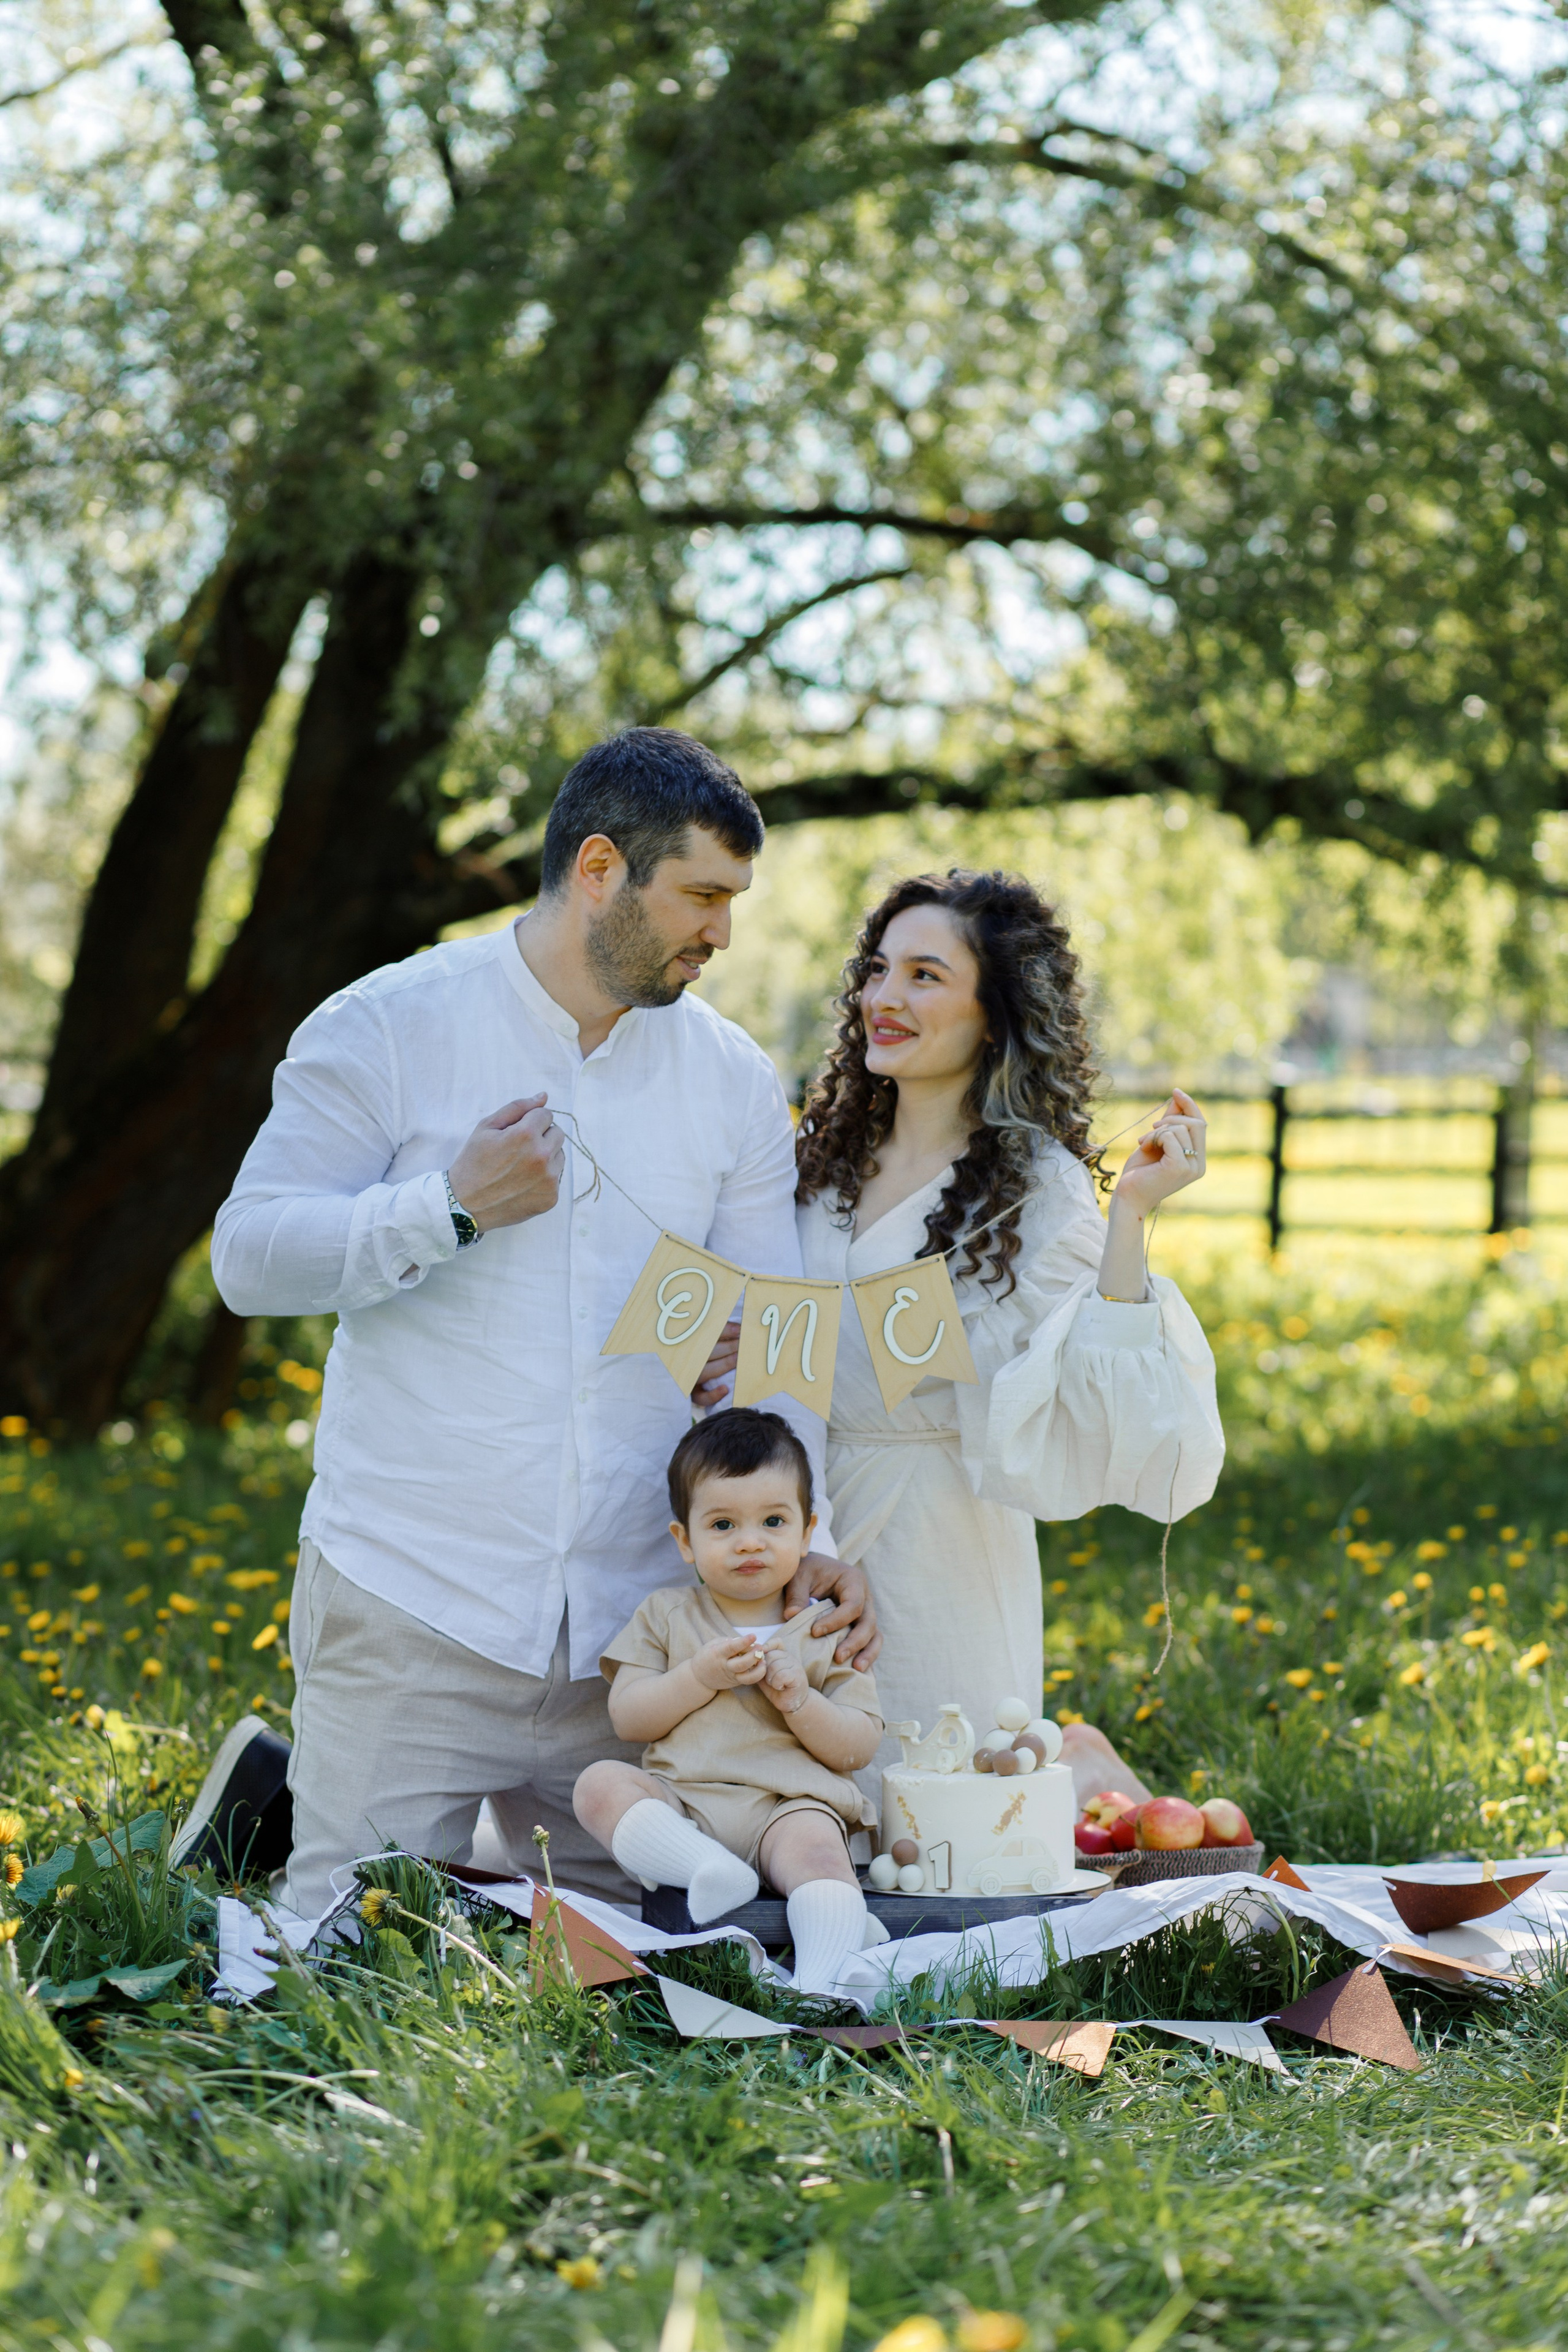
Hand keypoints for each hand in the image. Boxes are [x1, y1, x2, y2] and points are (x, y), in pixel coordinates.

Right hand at [447, 1094, 564, 1232]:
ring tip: (520, 1167)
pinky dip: (543, 1178)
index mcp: (525, 1134)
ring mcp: (548, 1179)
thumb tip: (544, 1096)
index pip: (546, 1114)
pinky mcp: (551, 1197)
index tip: (515, 1133)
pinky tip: (523, 1183)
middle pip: (557, 1133)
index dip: (530, 1121)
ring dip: (545, 1156)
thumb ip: (517, 1108)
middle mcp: (541, 1156)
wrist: (465, 1205)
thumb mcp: (486, 1127)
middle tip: (518, 1150)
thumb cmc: (473, 1163)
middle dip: (541, 1136)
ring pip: (559, 1155)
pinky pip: (556, 1177)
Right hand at [690, 1634, 769, 1692]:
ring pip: (746, 1677)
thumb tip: (745, 1641)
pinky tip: (762, 1665)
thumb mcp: (713, 1644)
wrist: (699, 1678)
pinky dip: (758, 1674)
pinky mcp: (736, 1683)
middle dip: (753, 1656)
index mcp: (717, 1654)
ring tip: (763, 1659)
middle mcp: (724, 1667)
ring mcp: (731, 1676)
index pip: (731, 1648)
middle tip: (760, 1647)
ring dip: (758, 1668)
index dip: (743, 1642)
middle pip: (741, 1664)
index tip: (753, 1635)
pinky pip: (748, 1681)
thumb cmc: (707, 1656)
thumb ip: (727, 1641)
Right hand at [691, 1315, 739, 1409]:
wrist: (669, 1376)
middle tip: (744, 1343)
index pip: (706, 1335)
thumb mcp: (701, 1341)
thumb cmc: (695, 1353)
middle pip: (707, 1352)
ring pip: (705, 1372)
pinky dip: (712, 1395)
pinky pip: (701, 1398)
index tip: (740, 1330)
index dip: (724, 1331)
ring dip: (723, 1364)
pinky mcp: (692, 1395)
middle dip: (728, 1347)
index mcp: (687, 1345)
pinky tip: (725, 1389)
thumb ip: (715, 1333)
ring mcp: (689, 1379)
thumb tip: (737, 1327)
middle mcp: (686, 1361)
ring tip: (739, 1358)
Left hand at [756, 1640, 808, 1715]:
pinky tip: (781, 1687)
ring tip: (776, 1684)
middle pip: (771, 1656)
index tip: (762, 1661)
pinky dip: (777, 1684)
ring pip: (775, 1666)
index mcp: (784, 1655)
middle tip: (770, 1680)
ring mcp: (796, 1666)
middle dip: (765, 1670)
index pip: (776, 1642)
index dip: (767, 1647)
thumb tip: (749, 1656)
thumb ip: (760, 1665)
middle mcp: (791, 1657)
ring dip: (771, 1679)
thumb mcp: (766, 1674)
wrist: (793, 1703)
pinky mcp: (798, 1676)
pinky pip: (781, 1675)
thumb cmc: (777, 1688)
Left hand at [781, 1551, 879, 1668]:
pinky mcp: (860, 1624)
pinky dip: (865, 1654)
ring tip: (856, 1669)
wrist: (813, 1569)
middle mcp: (865, 1596)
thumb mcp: (799, 1576)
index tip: (815, 1632)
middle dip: (855, 1641)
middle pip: (869, 1622)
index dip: (836, 1620)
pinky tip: (855, 1669)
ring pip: (874, 1634)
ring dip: (867, 1652)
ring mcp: (865, 1611)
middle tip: (838, 1657)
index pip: (853, 1604)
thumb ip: (796, 1595)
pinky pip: (869, 1640)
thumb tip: (791, 1616)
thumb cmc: (807, 1571)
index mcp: (853, 1580)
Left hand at [1109, 1088, 1207, 1218]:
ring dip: (1157, 1130)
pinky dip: (1154, 1136)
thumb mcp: (1157, 1141)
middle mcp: (1199, 1165)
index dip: (1190, 1106)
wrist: (1127, 1196)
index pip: (1201, 1125)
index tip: (1175, 1091)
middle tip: (1152, 1126)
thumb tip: (1178, 1097)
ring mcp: (1191, 1168)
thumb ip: (1170, 1123)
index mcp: (1197, 1160)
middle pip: (1197, 1123)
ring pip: (1181, 1128)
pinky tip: (1143, 1146)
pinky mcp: (1179, 1167)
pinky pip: (1171, 1136)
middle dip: (1172, 1118)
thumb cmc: (1140, 1172)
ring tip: (1144, 1141)